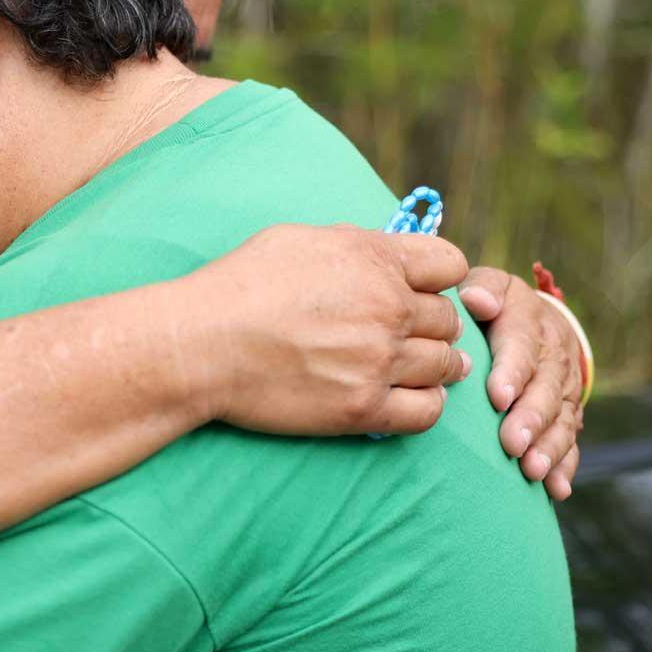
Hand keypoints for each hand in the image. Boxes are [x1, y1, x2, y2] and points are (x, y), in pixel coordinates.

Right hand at [192, 224, 472, 435]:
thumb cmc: (238, 285)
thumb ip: (352, 243)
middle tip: (401, 333)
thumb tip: (380, 251)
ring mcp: (379, 360)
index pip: (451, 264)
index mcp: (374, 258)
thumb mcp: (297, 239)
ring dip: (431, 365)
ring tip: (404, 366)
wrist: (201, 343)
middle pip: (448, 319)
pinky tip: (402, 396)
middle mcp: (388, 307)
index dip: (437, 278)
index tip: (418, 290)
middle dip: (429, 324)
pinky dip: (424, 404)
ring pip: (445, 365)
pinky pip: (428, 412)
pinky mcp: (363, 408)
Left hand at [460, 268, 584, 498]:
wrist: (536, 319)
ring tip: (531, 470)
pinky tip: (556, 489)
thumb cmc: (494, 306)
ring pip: (562, 419)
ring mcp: (564, 388)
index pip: (523, 347)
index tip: (497, 398)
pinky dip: (565, 465)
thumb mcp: (489, 286)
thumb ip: (482, 289)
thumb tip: (475, 301)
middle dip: (531, 418)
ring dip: (548, 447)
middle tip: (512, 444)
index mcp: (529, 322)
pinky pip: (571, 440)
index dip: (512, 372)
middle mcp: (554, 356)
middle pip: (546, 389)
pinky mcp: (568, 412)